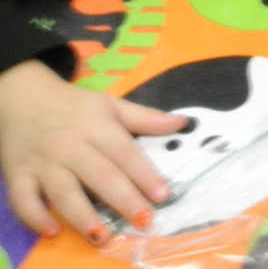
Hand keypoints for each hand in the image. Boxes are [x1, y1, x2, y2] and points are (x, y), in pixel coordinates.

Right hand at [0, 59, 185, 240]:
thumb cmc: (75, 106)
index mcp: (97, 127)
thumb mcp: (111, 105)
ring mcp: (42, 163)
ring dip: (82, 216)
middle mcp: (70, 146)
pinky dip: (36, 218)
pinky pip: (24, 201)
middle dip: (123, 200)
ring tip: (102, 235)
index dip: (144, 174)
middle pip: (99, 175)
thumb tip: (184, 123)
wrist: (23, 99)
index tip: (162, 195)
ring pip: (63, 193)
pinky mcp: (17, 176)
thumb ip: (146, 118)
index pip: (125, 153)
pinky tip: (53, 231)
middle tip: (144, 220)